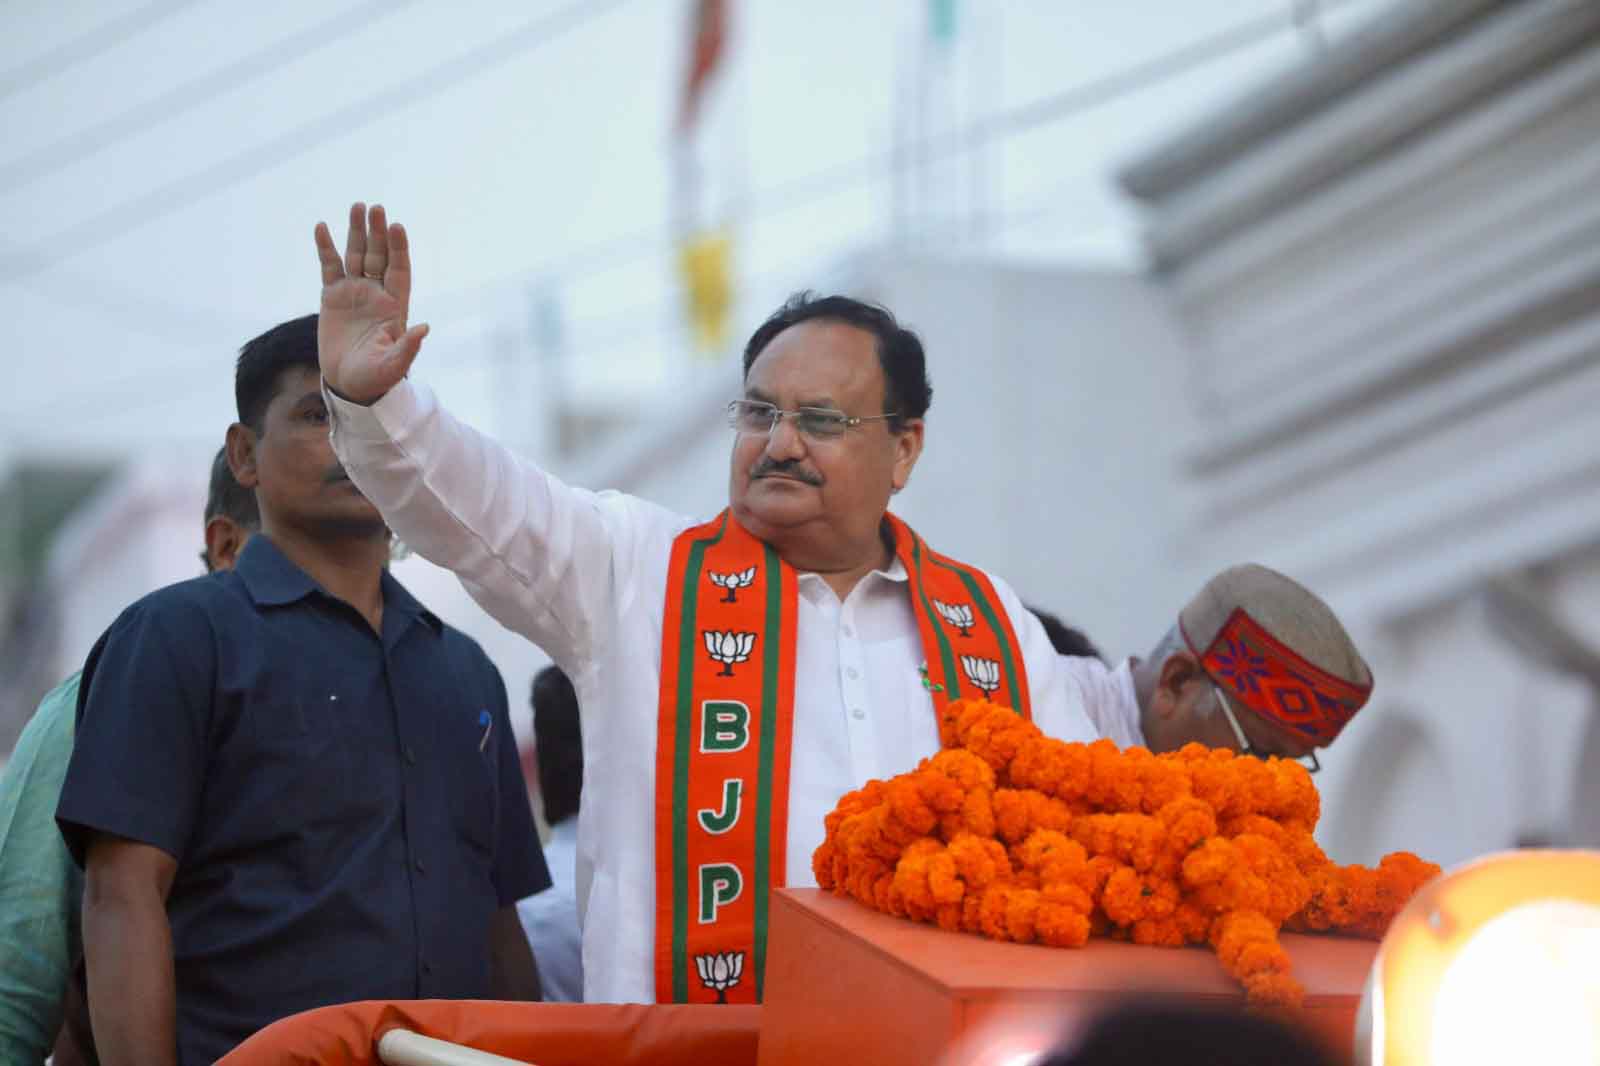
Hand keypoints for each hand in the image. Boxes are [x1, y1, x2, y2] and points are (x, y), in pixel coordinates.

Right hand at [313, 203, 429, 404]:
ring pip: (355, 255)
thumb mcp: (394, 365)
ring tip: (357, 206)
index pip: (399, 270)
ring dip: (356, 231)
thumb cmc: (376, 377)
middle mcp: (377, 293)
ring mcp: (355, 292)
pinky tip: (322, 227)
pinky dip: (325, 248)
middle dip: (377, 232)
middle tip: (375, 208)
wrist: (349, 384)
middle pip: (378, 255)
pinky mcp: (332, 296)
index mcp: (396, 306)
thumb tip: (424, 328)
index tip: (397, 227)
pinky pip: (329, 267)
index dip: (399, 249)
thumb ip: (408, 347)